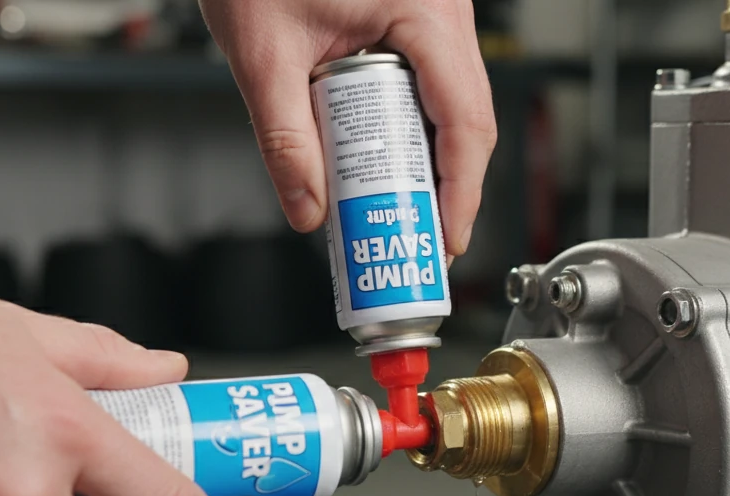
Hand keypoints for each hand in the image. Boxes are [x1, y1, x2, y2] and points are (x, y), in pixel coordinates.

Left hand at [200, 0, 496, 255]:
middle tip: (419, 239)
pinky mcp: (414, 16)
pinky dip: (408, 128)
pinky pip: (426, 83)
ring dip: (425, 160)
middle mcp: (443, 9)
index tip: (446, 237)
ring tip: (397, 209)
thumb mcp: (262, 54)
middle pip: (467, 118)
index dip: (460, 191)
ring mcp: (433, 12)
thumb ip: (284, 140)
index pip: (464, 120)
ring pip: (449, 103)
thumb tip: (309, 208)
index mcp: (425, 10)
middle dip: (445, 187)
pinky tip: (381, 161)